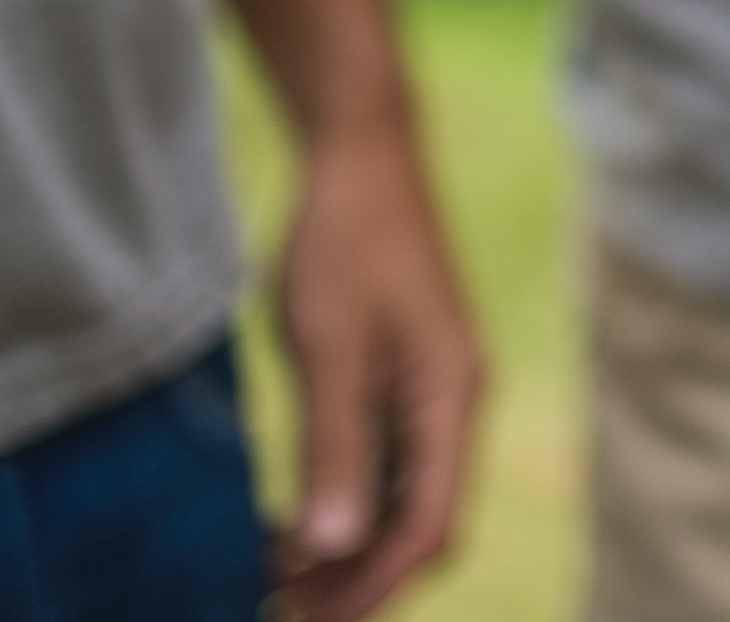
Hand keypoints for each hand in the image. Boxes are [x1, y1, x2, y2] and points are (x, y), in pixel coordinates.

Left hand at [272, 125, 483, 621]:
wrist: (363, 154)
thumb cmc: (346, 241)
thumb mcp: (329, 348)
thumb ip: (338, 447)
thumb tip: (334, 547)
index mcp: (450, 398)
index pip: (427, 526)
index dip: (370, 585)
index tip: (303, 619)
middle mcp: (455, 402)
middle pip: (424, 524)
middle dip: (359, 578)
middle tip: (278, 607)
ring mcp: (435, 389)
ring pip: (405, 498)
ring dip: (349, 545)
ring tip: (274, 574)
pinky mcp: (408, 374)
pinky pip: (389, 463)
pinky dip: (347, 503)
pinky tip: (294, 514)